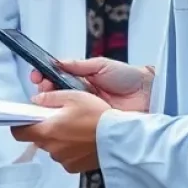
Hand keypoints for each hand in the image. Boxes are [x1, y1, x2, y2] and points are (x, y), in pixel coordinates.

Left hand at [11, 90, 109, 172]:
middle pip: (38, 139)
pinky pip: (65, 157)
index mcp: (46, 132)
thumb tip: (35, 101)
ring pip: (52, 148)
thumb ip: (48, 98)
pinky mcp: (76, 168)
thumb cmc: (96, 115)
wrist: (122, 139)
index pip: (19, 133)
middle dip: (44, 129)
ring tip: (74, 128)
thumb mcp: (71, 97)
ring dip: (58, 139)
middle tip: (58, 118)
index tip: (25, 118)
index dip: (19, 125)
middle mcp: (52, 149)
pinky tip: (82, 140)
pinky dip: (69, 149)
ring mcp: (64, 160)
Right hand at [30, 58, 153, 112]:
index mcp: (81, 80)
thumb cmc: (128, 77)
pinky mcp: (93, 124)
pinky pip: (76, 123)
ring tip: (48, 104)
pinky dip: (66, 122)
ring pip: (62, 110)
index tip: (37, 78)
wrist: (150, 95)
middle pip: (55, 95)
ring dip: (52, 108)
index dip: (44, 79)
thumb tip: (56, 62)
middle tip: (42, 91)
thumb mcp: (101, 65)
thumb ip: (78, 64)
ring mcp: (86, 111)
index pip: (56, 79)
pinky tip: (60, 120)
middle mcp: (81, 96)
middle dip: (44, 93)